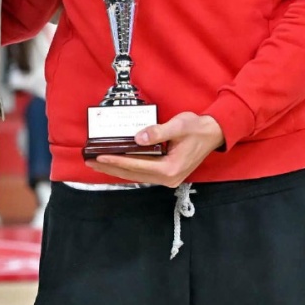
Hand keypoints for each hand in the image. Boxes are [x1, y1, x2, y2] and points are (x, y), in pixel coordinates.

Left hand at [85, 113, 224, 187]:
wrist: (214, 133)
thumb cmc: (197, 128)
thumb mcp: (178, 125)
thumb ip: (158, 132)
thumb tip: (138, 137)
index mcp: (171, 168)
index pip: (137, 165)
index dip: (117, 160)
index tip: (99, 156)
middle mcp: (168, 178)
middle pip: (133, 174)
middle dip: (110, 167)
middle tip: (90, 161)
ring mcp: (167, 178)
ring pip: (136, 175)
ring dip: (116, 169)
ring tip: (97, 163)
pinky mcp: (166, 174)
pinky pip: (142, 173)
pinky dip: (127, 169)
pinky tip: (115, 164)